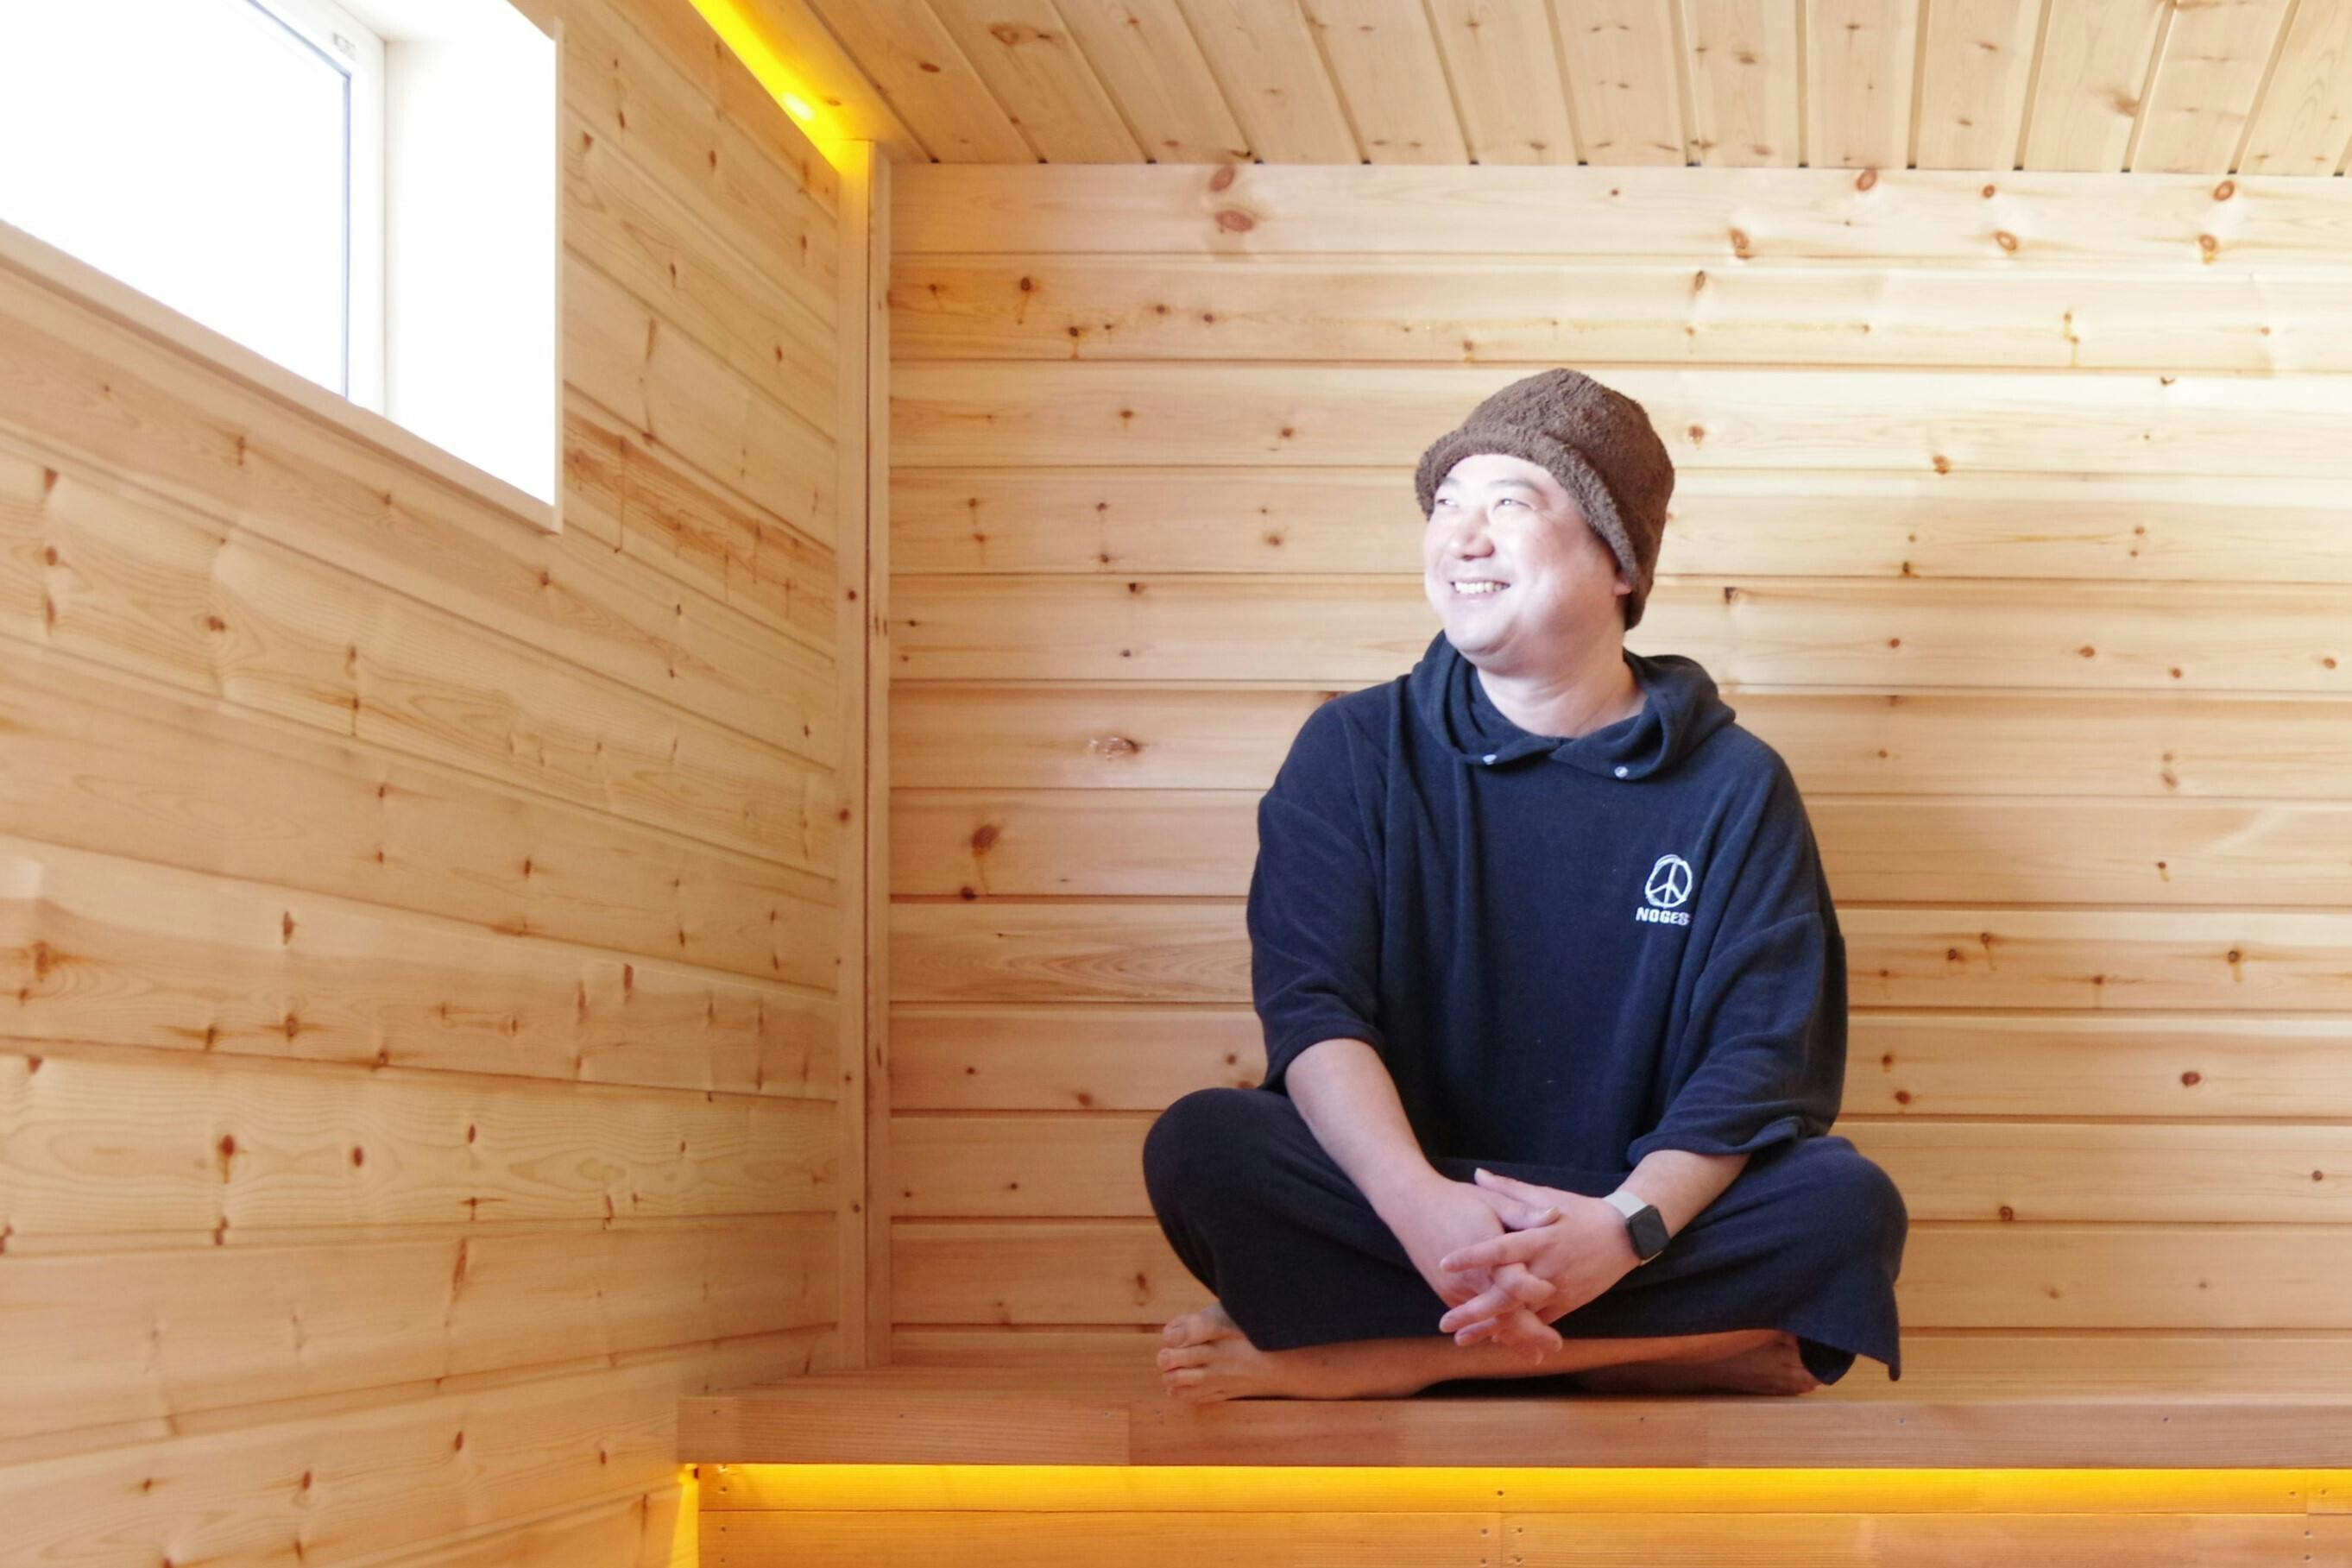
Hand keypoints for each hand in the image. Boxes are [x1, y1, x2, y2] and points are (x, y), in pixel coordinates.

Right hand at [1376, 1171, 1569, 1361]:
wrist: (1410, 1206)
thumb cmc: (1457, 1201)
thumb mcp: (1493, 1201)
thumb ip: (1524, 1213)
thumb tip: (1556, 1215)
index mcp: (1486, 1252)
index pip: (1515, 1282)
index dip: (1536, 1290)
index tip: (1556, 1296)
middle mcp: (1470, 1277)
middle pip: (1504, 1313)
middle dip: (1530, 1332)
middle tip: (1555, 1346)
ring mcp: (1455, 1289)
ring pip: (1488, 1320)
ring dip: (1512, 1338)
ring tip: (1536, 1355)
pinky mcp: (1446, 1293)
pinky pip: (1472, 1317)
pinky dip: (1491, 1330)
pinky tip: (1507, 1342)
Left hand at [1435, 1170, 1643, 1346]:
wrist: (1626, 1235)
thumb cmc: (1581, 1211)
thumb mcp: (1546, 1195)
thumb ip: (1509, 1189)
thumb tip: (1476, 1174)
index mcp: (1539, 1238)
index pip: (1501, 1249)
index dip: (1473, 1256)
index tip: (1445, 1263)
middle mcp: (1547, 1266)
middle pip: (1507, 1293)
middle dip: (1475, 1311)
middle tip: (1444, 1322)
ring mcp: (1559, 1288)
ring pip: (1522, 1314)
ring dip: (1491, 1329)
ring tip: (1461, 1339)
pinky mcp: (1569, 1302)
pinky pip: (1540, 1322)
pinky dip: (1518, 1331)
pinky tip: (1493, 1339)